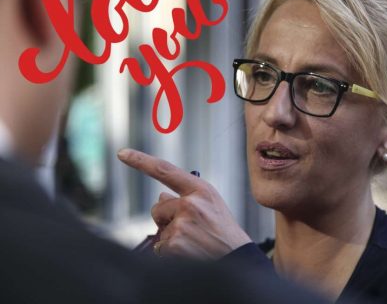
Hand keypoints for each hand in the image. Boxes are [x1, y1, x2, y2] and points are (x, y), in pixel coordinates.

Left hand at [117, 148, 251, 258]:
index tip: (122, 153)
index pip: (164, 170)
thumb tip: (160, 196)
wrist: (238, 258)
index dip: (141, 160)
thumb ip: (187, 197)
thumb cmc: (224, 232)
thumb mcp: (211, 206)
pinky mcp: (175, 244)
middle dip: (166, 218)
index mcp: (201, 189)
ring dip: (170, 237)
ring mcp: (182, 224)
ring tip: (195, 243)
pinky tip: (190, 253)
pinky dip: (170, 253)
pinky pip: (160, 246)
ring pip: (159, 229)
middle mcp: (191, 203)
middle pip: (158, 206)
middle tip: (191, 230)